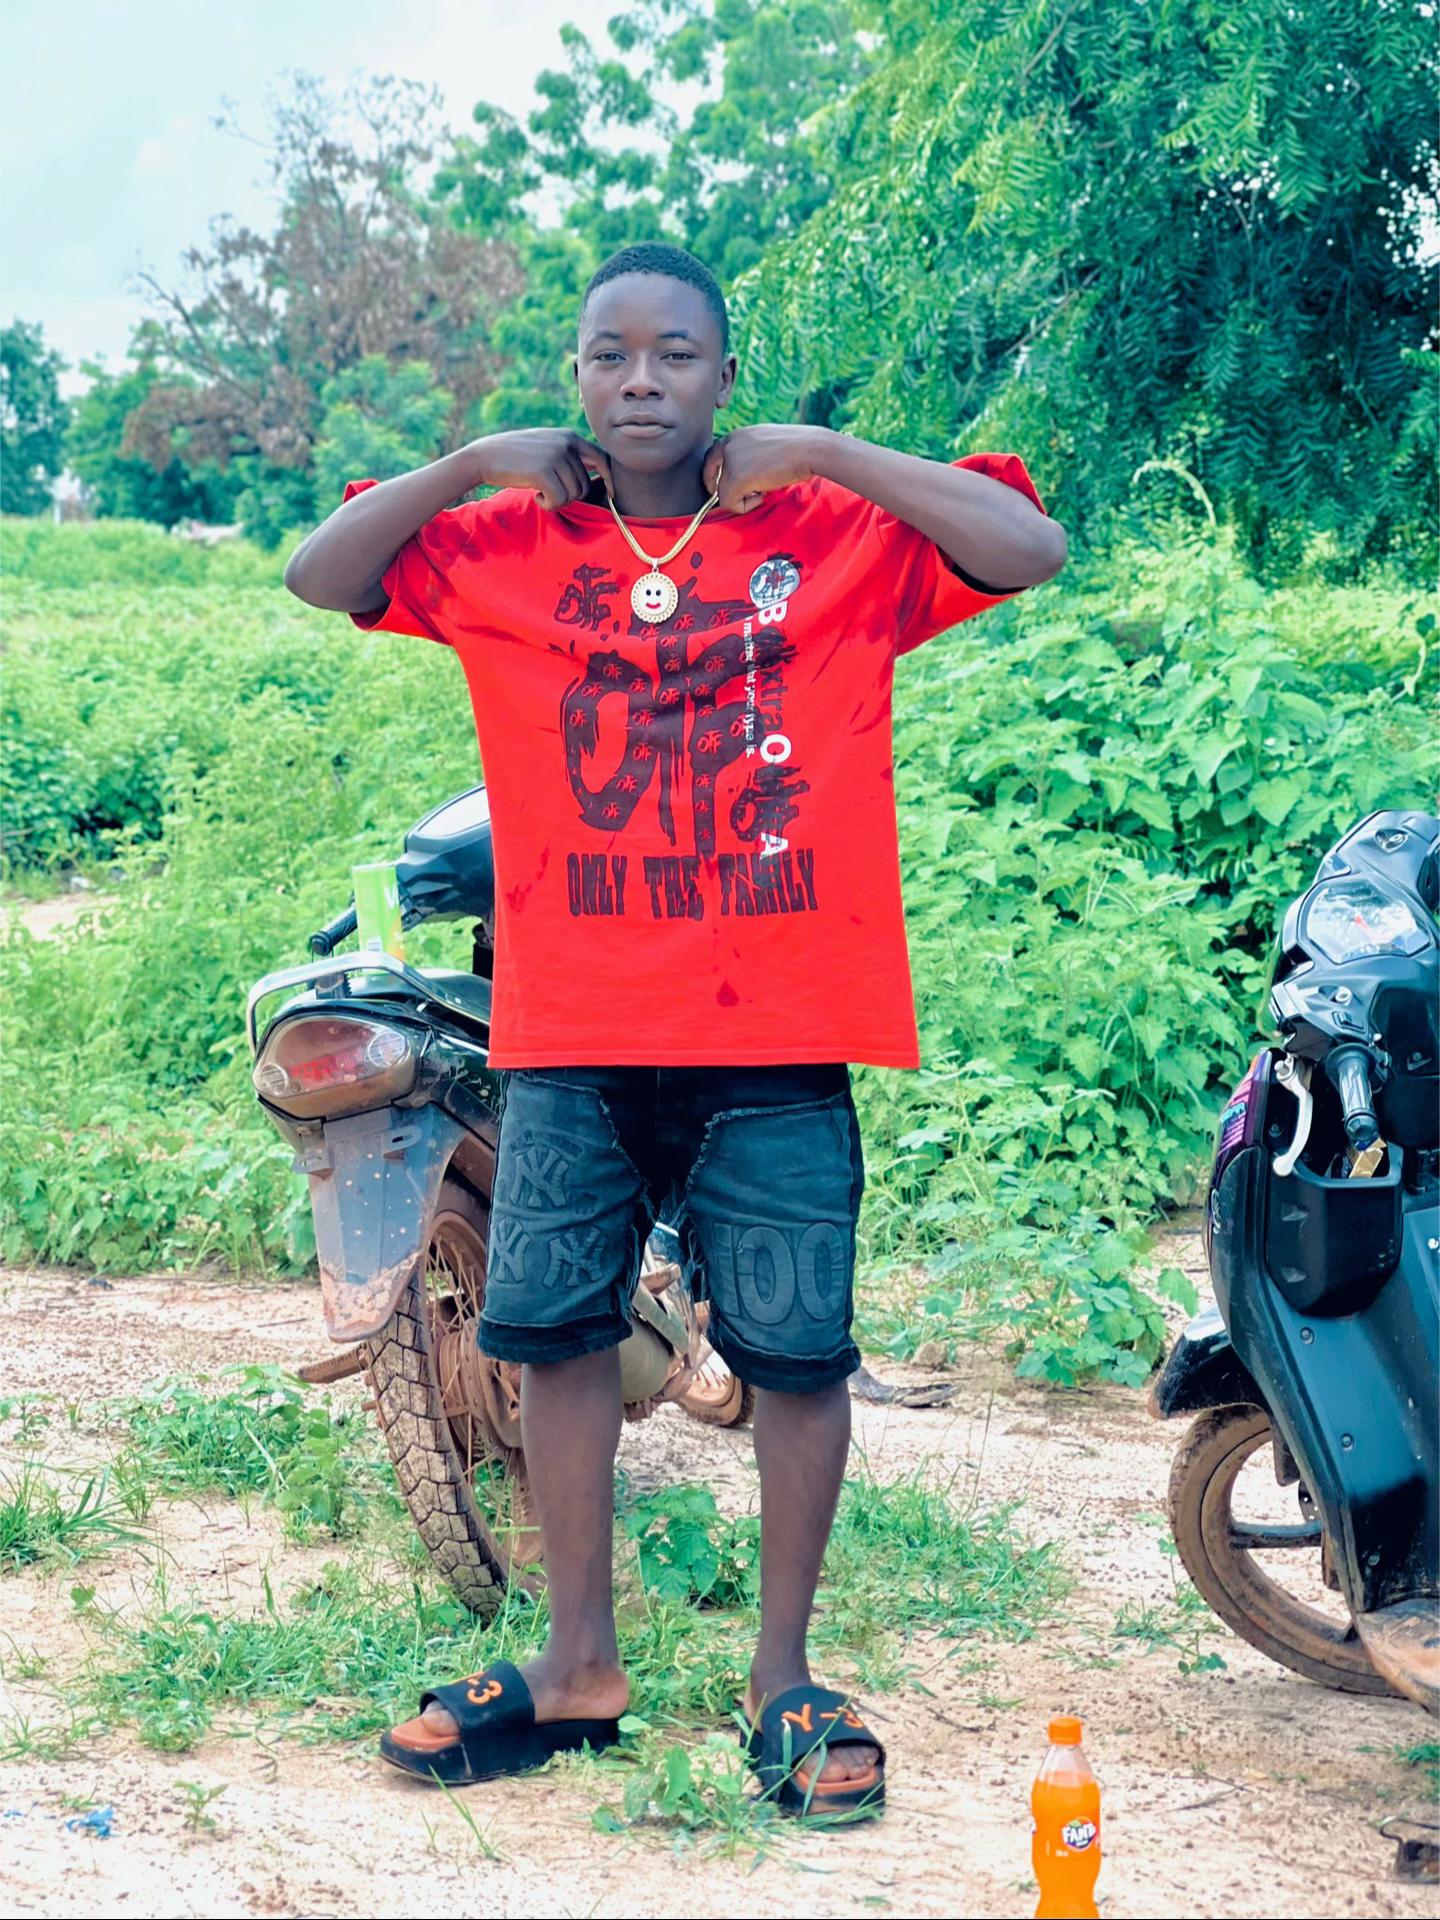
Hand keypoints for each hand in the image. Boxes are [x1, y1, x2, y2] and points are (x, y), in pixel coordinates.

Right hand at [469, 429, 612, 509]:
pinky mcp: (543, 471)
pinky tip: (536, 498)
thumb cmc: (516, 456)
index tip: (611, 495)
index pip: (602, 458)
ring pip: (573, 494)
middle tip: (549, 494)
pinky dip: (549, 505)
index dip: (609, 479)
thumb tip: (598, 470)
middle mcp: (565, 443)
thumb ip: (569, 454)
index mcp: (569, 436)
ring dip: (558, 501)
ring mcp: (555, 456)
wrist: (484, 456)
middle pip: (585, 484)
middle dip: (570, 496)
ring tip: (540, 493)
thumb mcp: (546, 446)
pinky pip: (559, 500)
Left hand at [701, 426, 822, 512]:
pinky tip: (763, 496)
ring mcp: (731, 461)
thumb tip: (745, 477)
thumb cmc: (797, 449)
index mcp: (737, 435)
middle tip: (739, 497)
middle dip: (721, 489)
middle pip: (709, 473)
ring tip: (763, 491)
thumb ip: (750, 455)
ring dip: (741, 497)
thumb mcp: (766, 445)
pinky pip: (729, 502)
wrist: (810, 449)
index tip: (719, 487)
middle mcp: (730, 444)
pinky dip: (745, 506)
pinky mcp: (735, 478)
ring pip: (721, 492)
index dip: (713, 474)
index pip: (712, 456)